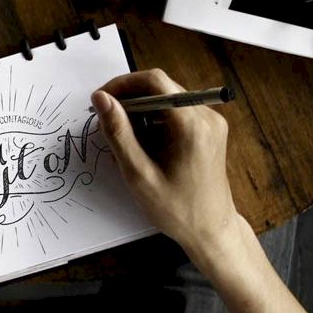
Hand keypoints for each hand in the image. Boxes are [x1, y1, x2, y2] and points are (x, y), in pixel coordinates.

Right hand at [92, 69, 246, 268]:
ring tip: (127, 143)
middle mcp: (207, 116)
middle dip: (130, 100)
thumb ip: (118, 133)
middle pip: (161, 87)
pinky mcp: (209, 129)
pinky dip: (155, 122)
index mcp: (192, 125)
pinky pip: (177, 112)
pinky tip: (145, 147)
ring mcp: (211, 122)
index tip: (102, 100)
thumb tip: (101, 98)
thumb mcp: (139, 174)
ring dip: (141, 113)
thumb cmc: (177, 210)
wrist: (212, 231)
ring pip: (167, 99)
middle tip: (108, 124)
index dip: (123, 84)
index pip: (155, 81)